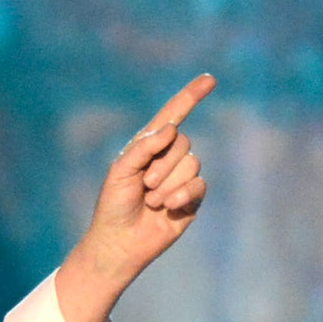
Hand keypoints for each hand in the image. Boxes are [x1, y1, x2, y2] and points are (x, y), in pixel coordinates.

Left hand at [53, 73, 212, 321]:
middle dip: (162, 164)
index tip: (209, 79)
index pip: (173, 115)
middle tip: (144, 186)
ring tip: (151, 201)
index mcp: (148, 146)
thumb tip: (172, 128)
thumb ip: (143, 147)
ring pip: (192, 163)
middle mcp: (168, 158)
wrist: (120, 242)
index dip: (190, 97)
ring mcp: (182, 178)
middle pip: (183, 142)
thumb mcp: (121, 170)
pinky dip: (181, 195)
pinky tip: (167, 209)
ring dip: (168, 184)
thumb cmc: (114, 205)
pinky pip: (199, 185)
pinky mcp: (191, 199)